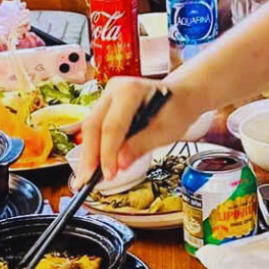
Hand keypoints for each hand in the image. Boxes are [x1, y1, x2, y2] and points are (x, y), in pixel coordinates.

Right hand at [76, 76, 200, 180]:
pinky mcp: (105, 105)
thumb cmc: (177, 110)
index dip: (107, 153)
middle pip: (93, 125)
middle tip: (86, 180)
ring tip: (86, 177)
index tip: (108, 174)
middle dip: (90, 156)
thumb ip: (140, 146)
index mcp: (131, 90)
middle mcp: (114, 89)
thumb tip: (120, 164)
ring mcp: (107, 96)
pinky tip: (93, 165)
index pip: (112, 127)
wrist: (181, 96)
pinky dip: (94, 148)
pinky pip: (95, 128)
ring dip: (89, 154)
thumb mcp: (165, 131)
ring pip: (90, 127)